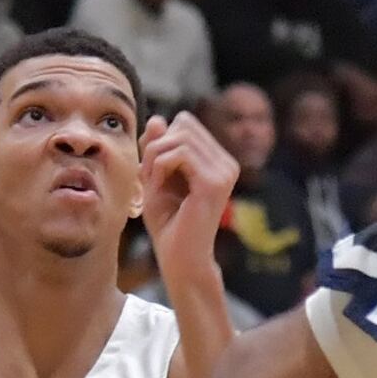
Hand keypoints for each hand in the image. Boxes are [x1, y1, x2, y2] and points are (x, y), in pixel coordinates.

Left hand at [139, 112, 242, 266]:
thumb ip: (156, 148)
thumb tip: (157, 118)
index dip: (161, 140)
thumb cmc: (168, 224)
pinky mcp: (215, 182)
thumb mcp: (155, 177)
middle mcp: (227, 163)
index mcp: (218, 160)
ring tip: (152, 183)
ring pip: (179, 136)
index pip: (186, 123)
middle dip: (157, 146)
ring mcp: (224, 171)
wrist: (179, 259)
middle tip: (149, 176)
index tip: (152, 170)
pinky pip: (179, 153)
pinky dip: (158, 166)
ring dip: (155, 158)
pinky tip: (158, 186)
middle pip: (183, 123)